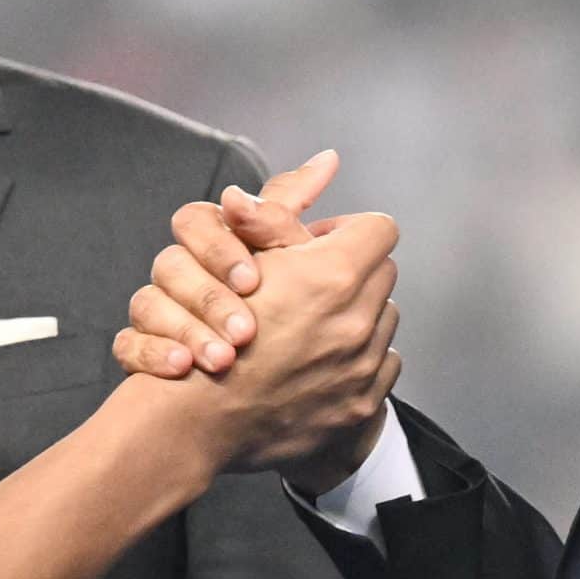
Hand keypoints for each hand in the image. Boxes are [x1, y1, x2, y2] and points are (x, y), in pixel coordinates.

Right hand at [114, 149, 343, 380]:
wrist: (240, 396)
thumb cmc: (277, 316)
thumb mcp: (293, 261)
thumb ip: (295, 215)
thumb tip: (329, 159)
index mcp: (210, 244)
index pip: (195, 221)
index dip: (222, 245)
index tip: (255, 279)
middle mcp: (178, 274)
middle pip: (171, 263)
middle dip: (210, 297)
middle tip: (247, 330)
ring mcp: (156, 314)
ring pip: (147, 303)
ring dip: (188, 329)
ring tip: (224, 359)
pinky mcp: (138, 353)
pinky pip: (126, 344)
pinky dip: (153, 354)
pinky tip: (183, 369)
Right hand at [173, 207, 400, 483]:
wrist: (196, 418)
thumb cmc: (207, 328)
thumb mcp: (240, 254)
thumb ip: (281, 208)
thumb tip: (328, 160)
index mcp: (334, 275)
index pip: (377, 229)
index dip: (343, 233)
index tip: (313, 248)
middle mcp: (358, 321)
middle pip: (382, 273)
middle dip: (350, 273)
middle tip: (308, 285)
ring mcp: (362, 368)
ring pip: (383, 320)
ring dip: (355, 316)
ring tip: (308, 326)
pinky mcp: (360, 405)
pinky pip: (382, 365)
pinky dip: (356, 360)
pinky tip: (315, 363)